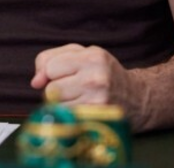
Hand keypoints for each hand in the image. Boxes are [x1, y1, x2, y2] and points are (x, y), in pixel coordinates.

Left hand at [31, 44, 146, 114]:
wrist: (138, 98)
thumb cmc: (103, 73)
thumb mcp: (80, 54)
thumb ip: (50, 59)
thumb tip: (35, 82)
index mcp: (92, 56)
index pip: (50, 67)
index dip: (52, 72)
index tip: (64, 74)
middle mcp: (96, 77)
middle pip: (51, 89)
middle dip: (56, 89)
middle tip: (74, 87)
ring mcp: (98, 100)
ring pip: (57, 105)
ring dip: (62, 104)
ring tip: (80, 98)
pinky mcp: (98, 119)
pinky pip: (67, 117)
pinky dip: (70, 115)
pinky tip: (83, 109)